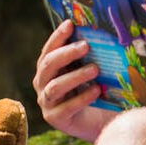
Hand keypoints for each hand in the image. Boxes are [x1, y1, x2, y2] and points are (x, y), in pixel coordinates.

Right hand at [33, 20, 113, 140]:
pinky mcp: (56, 118)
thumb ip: (90, 55)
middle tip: (86, 45)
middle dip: (66, 53)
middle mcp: (43, 83)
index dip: (58, 36)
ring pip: (55, 86)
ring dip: (75, 76)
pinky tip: (97, 90)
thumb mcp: (91, 69)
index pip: (49, 49)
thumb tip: (102, 32)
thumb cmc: (95, 88)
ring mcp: (47, 102)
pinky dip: (82, 98)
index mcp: (49, 68)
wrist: (100, 120)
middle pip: (48, 65)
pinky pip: (66, 107)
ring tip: (95, 69)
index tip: (70, 24)